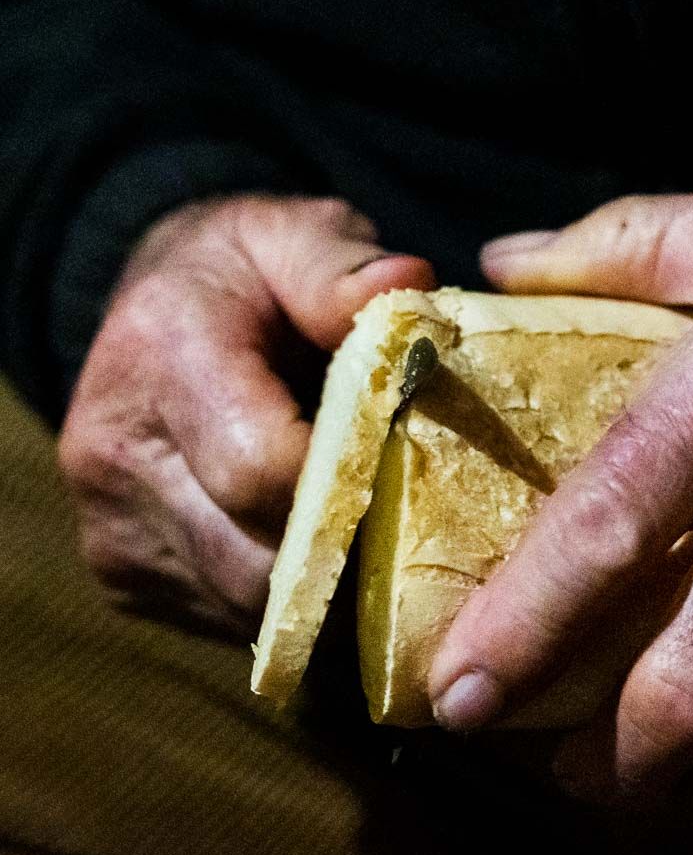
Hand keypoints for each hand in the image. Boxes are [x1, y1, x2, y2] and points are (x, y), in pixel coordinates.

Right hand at [58, 195, 433, 631]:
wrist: (152, 313)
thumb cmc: (245, 275)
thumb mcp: (290, 234)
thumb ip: (341, 265)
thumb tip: (408, 285)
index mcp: (160, 359)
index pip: (262, 470)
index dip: (352, 485)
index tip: (418, 472)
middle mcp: (114, 456)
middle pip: (256, 560)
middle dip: (347, 555)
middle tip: (418, 530)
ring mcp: (112, 529)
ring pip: (245, 606)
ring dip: (322, 590)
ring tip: (375, 542)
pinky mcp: (125, 576)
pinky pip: (227, 620)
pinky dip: (288, 603)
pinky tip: (326, 556)